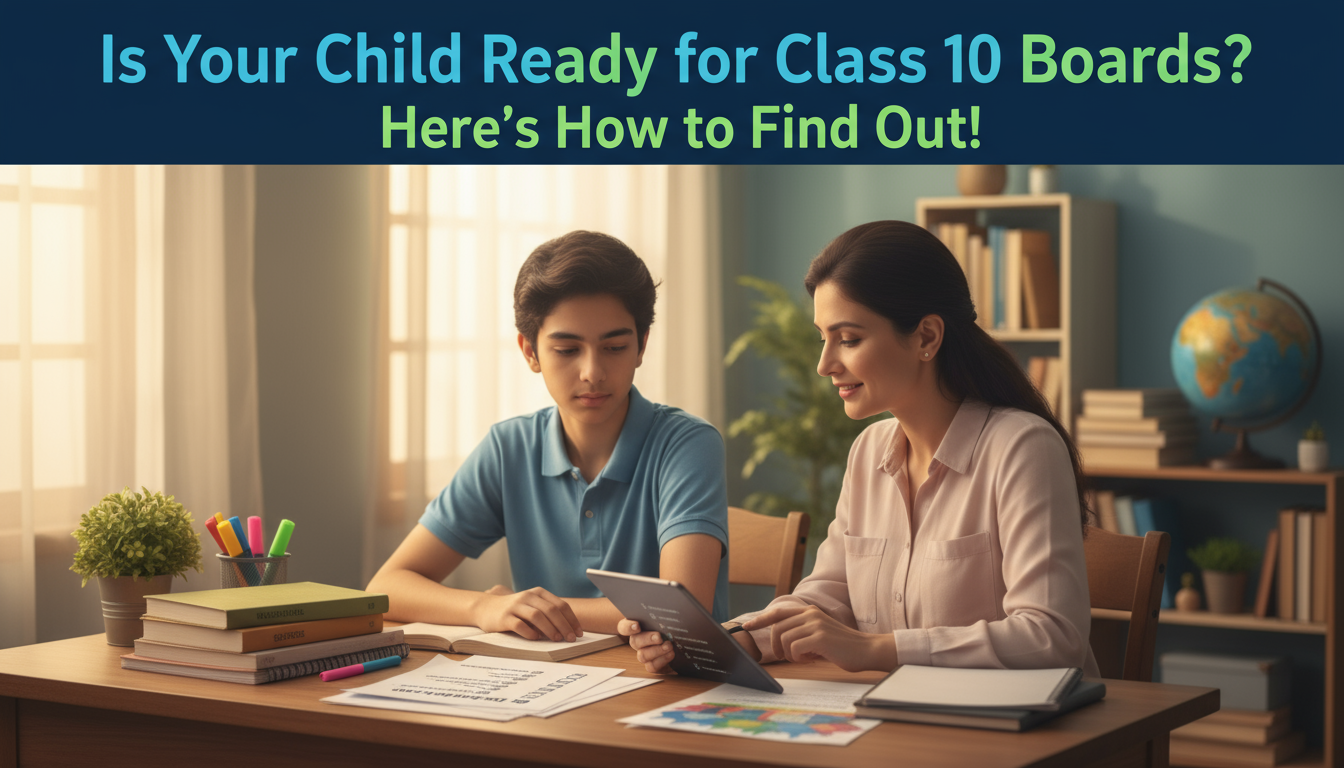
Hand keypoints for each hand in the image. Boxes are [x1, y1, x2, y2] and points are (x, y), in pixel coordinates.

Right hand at [472, 586, 581, 641]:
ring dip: (550, 629)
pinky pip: (520, 625)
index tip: (578, 632)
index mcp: (538, 593)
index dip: (572, 619)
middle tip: (571, 639)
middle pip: (551, 610)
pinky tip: (536, 639)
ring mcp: (515, 606)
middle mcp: (527, 596)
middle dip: (564, 625)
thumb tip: (569, 629)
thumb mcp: (532, 605)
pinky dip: (530, 633)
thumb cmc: (514, 610)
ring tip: (557, 639)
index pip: (560, 605)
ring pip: (537, 616)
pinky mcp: (504, 617)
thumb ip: (547, 613)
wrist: (486, 608)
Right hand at [618, 619, 675, 673]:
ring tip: (669, 646)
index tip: (637, 625)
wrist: (675, 642)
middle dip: (648, 639)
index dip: (628, 627)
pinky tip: (671, 654)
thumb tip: (668, 608)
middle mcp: (637, 641)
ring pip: (643, 656)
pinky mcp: (652, 665)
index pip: (624, 627)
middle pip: (635, 642)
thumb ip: (661, 615)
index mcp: (635, 627)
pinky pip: (652, 667)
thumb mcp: (663, 619)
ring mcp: (643, 654)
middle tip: (659, 637)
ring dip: (656, 651)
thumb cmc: (666, 626)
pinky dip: (662, 660)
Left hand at [744, 604, 896, 671]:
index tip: (746, 627)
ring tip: (803, 658)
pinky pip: (794, 649)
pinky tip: (810, 659)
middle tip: (784, 657)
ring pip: (784, 639)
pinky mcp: (819, 637)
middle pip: (777, 628)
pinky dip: (798, 658)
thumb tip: (780, 639)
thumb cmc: (841, 647)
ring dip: (789, 654)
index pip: (778, 612)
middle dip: (776, 646)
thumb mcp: (818, 634)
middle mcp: (810, 614)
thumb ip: (801, 631)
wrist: (866, 650)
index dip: (760, 619)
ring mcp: (815, 624)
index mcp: (809, 611)